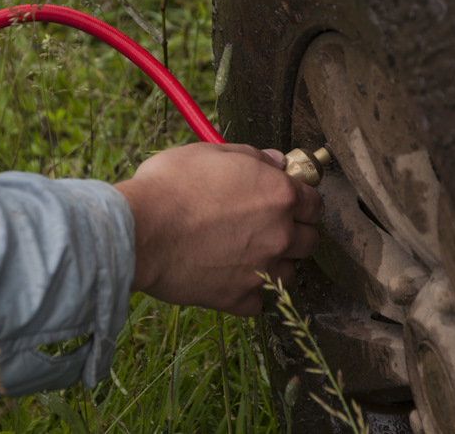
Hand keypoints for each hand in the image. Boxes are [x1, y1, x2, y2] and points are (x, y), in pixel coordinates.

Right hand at [114, 143, 322, 315]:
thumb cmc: (170, 185)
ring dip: (275, 263)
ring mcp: (261, 270)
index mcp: (278, 195)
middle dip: (294, 232)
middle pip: (309, 240)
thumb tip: (276, 161)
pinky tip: (228, 276)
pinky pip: (256, 300)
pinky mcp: (238, 298)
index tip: (287, 201)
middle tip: (267, 225)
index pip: (314, 203)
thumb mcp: (210, 153)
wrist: (139, 230)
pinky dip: (247, 291)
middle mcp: (278, 234)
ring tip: (246, 252)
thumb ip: (252, 157)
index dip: (301, 200)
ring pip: (289, 273)